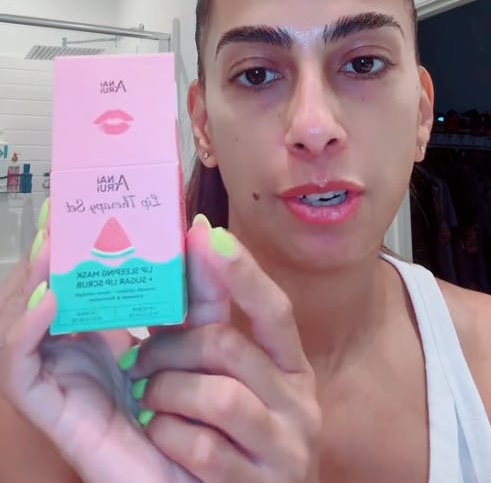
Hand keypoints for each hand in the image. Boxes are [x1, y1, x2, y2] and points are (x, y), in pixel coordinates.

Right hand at [0, 206, 198, 482]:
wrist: (195, 468)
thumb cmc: (195, 398)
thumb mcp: (202, 331)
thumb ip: (204, 286)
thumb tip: (200, 227)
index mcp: (99, 329)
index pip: (71, 279)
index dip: (66, 244)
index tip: (72, 205)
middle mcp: (71, 348)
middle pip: (39, 294)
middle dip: (45, 255)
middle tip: (59, 215)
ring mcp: (56, 377)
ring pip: (21, 323)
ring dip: (32, 280)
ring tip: (52, 245)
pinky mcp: (49, 408)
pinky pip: (21, 366)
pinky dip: (27, 329)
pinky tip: (50, 299)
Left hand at [129, 219, 321, 481]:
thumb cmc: (222, 438)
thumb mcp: (218, 378)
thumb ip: (202, 326)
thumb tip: (189, 246)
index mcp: (290, 368)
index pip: (275, 310)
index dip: (244, 273)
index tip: (210, 234)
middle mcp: (299, 404)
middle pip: (229, 346)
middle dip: (169, 347)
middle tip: (136, 357)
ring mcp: (286, 449)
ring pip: (219, 395)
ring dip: (166, 394)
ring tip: (148, 404)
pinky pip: (205, 447)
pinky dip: (170, 438)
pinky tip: (163, 441)